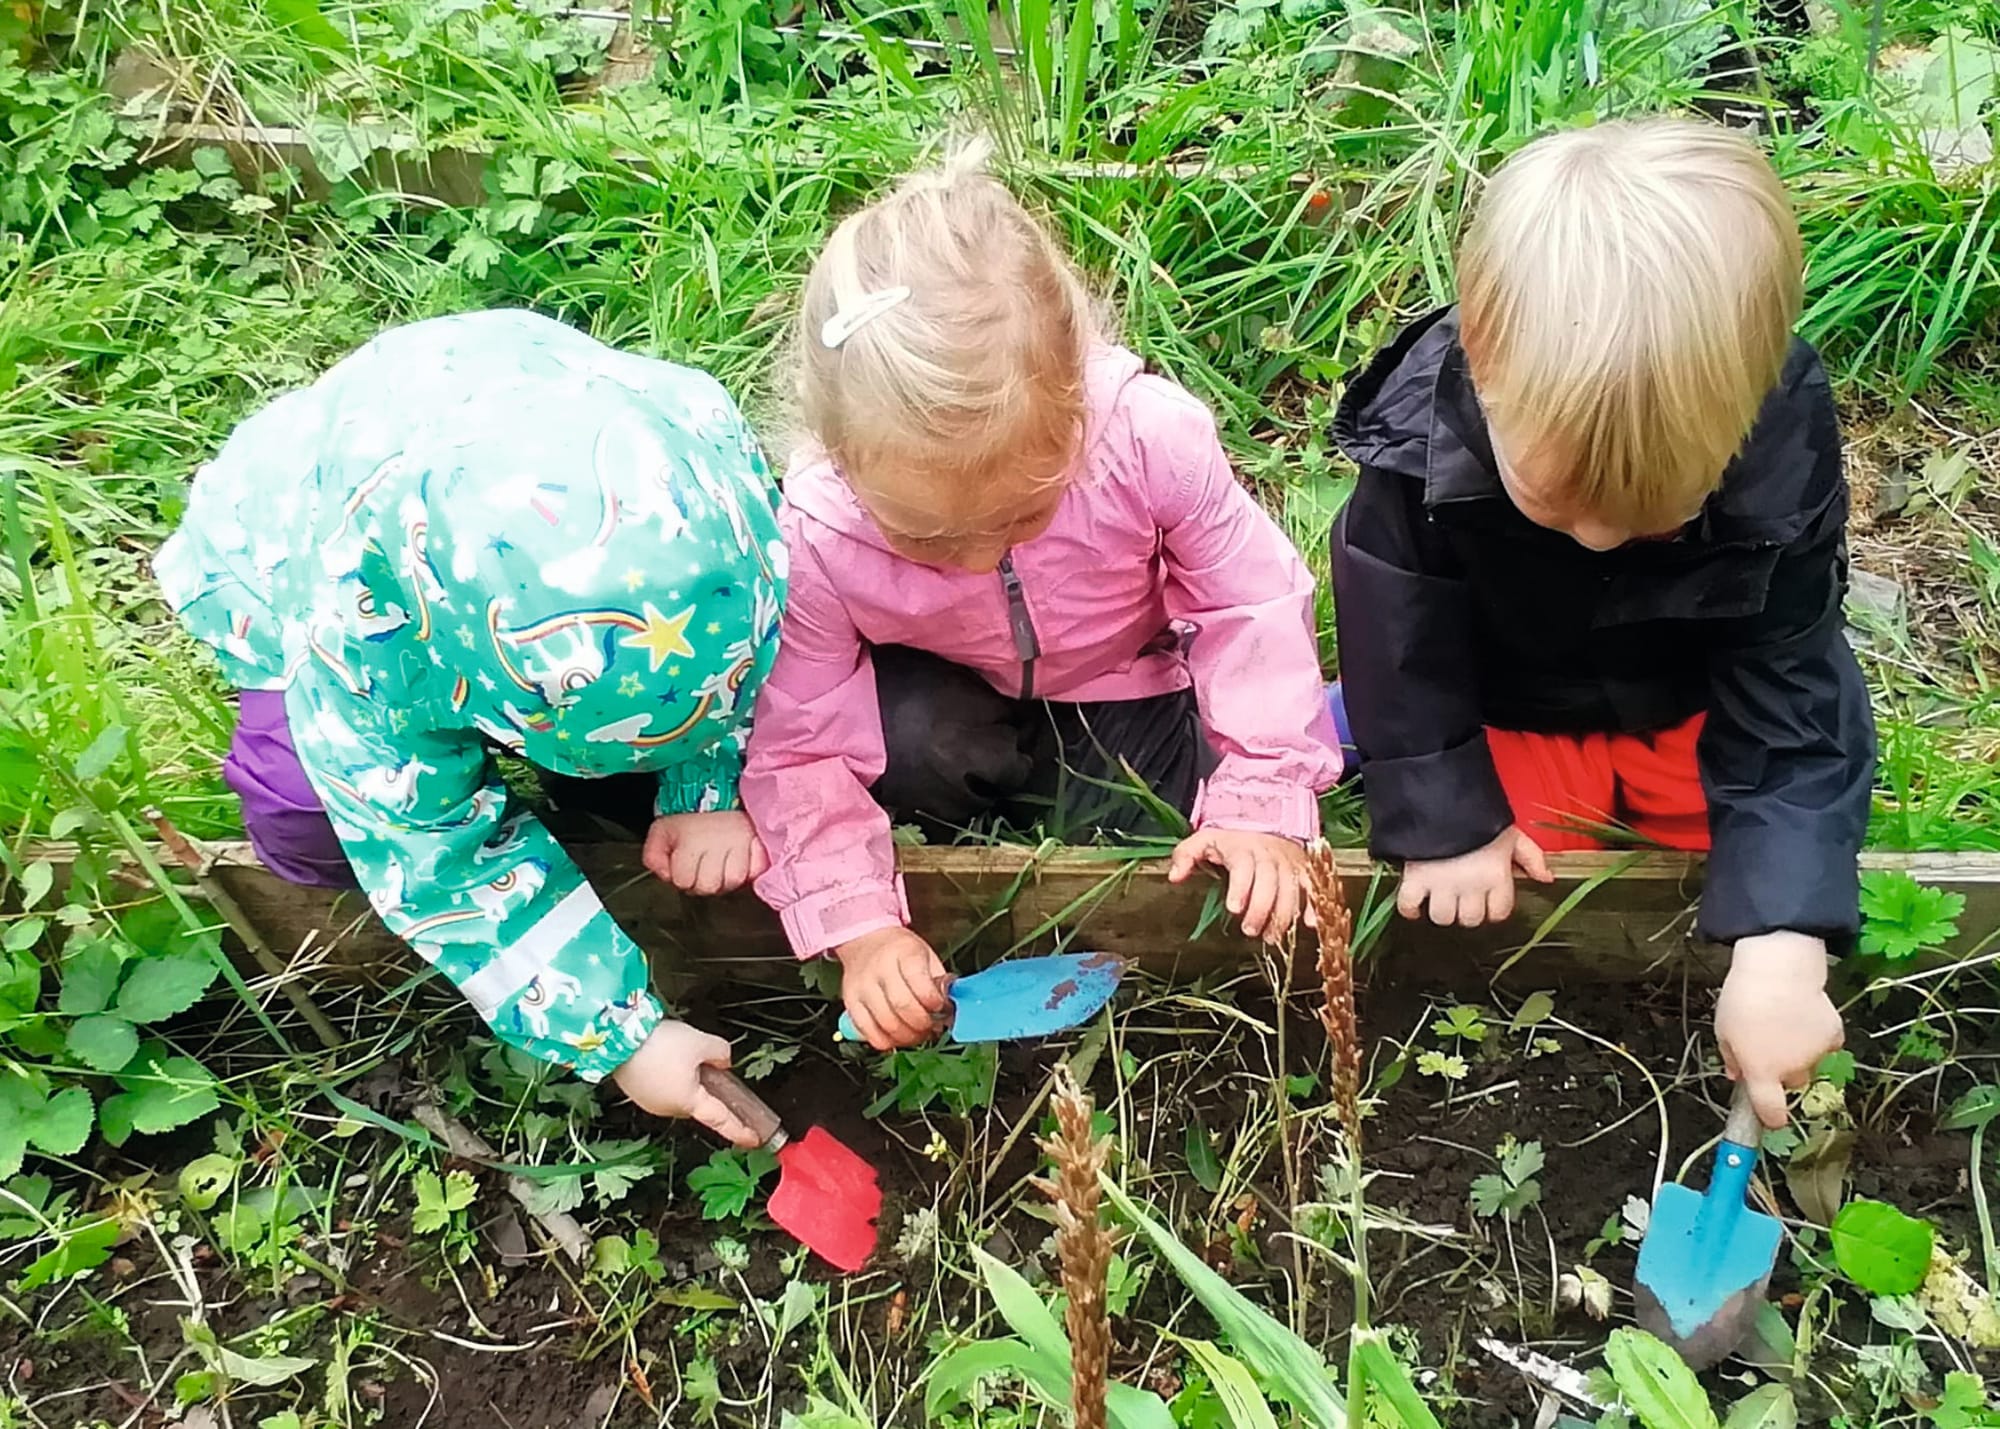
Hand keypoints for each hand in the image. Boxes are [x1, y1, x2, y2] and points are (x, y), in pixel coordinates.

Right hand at [611, 1020, 759, 1146]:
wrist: (615, 1040)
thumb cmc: (657, 1045)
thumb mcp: (700, 1042)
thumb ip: (720, 1053)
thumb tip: (724, 1061)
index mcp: (688, 1102)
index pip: (721, 1120)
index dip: (739, 1130)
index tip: (754, 1139)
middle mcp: (668, 1108)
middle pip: (699, 1102)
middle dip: (709, 1087)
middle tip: (714, 1066)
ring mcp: (650, 1101)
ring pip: (680, 1092)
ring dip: (688, 1078)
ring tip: (684, 1051)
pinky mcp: (638, 1090)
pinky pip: (663, 1085)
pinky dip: (671, 1074)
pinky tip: (667, 1054)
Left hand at [643, 811, 768, 895]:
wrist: (722, 796)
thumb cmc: (691, 819)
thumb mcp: (661, 832)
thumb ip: (653, 856)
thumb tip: (664, 875)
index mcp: (691, 839)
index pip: (683, 880)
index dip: (681, 877)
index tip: (685, 865)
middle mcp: (717, 841)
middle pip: (709, 886)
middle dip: (703, 882)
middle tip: (704, 867)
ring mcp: (741, 843)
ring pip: (734, 881)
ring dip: (726, 879)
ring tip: (722, 866)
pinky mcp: (761, 844)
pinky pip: (756, 872)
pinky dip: (750, 871)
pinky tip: (741, 861)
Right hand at [836, 927, 950, 1051]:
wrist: (866, 943)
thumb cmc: (901, 953)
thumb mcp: (927, 956)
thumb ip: (940, 982)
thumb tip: (952, 1010)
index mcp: (904, 952)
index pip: (919, 982)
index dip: (934, 1002)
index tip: (941, 1007)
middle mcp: (879, 968)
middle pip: (902, 1006)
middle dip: (922, 1024)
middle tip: (931, 1026)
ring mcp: (862, 987)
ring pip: (886, 1023)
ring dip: (907, 1036)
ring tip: (917, 1033)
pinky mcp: (850, 1003)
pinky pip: (868, 1033)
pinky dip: (887, 1041)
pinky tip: (898, 1036)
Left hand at [1168, 829, 1312, 941]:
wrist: (1265, 823)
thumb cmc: (1230, 840)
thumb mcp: (1203, 840)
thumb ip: (1185, 856)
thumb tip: (1174, 877)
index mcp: (1242, 849)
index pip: (1243, 867)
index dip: (1241, 888)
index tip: (1234, 908)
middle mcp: (1268, 855)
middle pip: (1269, 881)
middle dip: (1261, 908)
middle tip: (1250, 931)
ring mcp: (1288, 863)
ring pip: (1291, 888)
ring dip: (1284, 914)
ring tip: (1272, 937)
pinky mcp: (1302, 870)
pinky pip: (1311, 886)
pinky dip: (1313, 904)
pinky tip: (1311, 924)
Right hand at [1397, 826, 1552, 926]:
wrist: (1441, 796)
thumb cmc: (1480, 814)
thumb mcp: (1512, 833)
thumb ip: (1532, 856)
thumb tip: (1546, 878)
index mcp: (1495, 876)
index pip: (1499, 912)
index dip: (1493, 907)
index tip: (1487, 899)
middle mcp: (1470, 886)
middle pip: (1470, 919)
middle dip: (1467, 910)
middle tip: (1463, 896)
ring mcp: (1441, 885)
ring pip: (1442, 917)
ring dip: (1442, 910)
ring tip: (1441, 898)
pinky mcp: (1415, 878)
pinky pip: (1408, 905)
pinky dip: (1409, 909)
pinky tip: (1415, 905)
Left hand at [1717, 931, 1840, 1128]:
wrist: (1779, 970)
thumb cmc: (1744, 999)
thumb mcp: (1723, 1030)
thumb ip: (1731, 1058)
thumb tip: (1736, 1074)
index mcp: (1762, 1073)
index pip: (1771, 1112)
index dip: (1771, 1119)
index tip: (1770, 1119)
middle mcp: (1793, 1070)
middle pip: (1790, 1084)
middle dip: (1781, 1073)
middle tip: (1768, 1046)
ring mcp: (1817, 1055)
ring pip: (1809, 1064)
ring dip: (1799, 1053)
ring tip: (1784, 1023)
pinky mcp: (1835, 1037)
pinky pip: (1825, 1045)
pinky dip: (1817, 1037)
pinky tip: (1804, 1016)